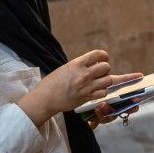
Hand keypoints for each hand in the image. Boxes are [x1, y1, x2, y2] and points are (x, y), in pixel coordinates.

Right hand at [16, 50, 141, 127]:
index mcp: (77, 64)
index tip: (102, 59)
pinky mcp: (87, 97)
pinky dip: (102, 92)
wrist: (45, 98)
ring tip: (98, 83)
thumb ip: (80, 65)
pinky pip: (104, 92)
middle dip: (104, 70)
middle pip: (106, 67)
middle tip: (99, 74)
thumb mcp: (66, 68)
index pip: (98, 54)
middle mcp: (83, 73)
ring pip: (109, 80)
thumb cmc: (52, 83)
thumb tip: (94, 64)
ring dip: (105, 81)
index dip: (103, 56)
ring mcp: (86, 86)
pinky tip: (96, 92)